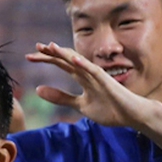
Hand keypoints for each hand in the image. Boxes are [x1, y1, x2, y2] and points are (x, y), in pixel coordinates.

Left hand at [25, 42, 152, 127]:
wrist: (132, 115)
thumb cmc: (109, 109)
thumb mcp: (80, 105)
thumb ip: (61, 98)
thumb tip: (38, 90)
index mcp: (82, 77)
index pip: (61, 64)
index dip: (46, 59)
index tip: (29, 57)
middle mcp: (88, 73)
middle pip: (66, 59)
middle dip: (51, 53)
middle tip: (35, 48)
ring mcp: (98, 76)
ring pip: (78, 61)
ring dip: (65, 54)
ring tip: (50, 47)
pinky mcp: (107, 82)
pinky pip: (94, 71)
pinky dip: (84, 64)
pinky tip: (73, 60)